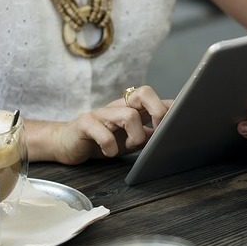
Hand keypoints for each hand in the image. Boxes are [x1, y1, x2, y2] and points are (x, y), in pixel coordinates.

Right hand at [48, 85, 171, 164]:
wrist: (66, 144)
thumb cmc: (103, 141)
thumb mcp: (131, 139)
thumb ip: (150, 135)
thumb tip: (173, 136)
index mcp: (132, 107)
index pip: (155, 98)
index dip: (170, 106)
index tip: (180, 121)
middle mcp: (118, 106)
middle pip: (144, 93)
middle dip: (158, 111)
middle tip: (158, 131)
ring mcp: (101, 113)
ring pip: (128, 114)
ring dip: (135, 136)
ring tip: (130, 147)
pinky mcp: (85, 124)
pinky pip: (102, 131)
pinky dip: (110, 145)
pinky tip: (109, 152)